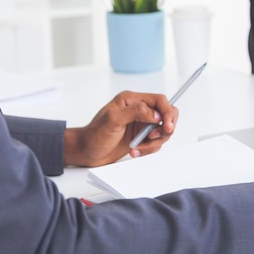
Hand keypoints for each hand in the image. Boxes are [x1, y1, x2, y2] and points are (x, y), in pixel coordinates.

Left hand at [63, 91, 178, 166]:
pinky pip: (155, 142)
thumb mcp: (113, 120)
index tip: (168, 126)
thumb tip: (155, 113)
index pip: (159, 101)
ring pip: (162, 131)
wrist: (86, 152)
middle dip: (163, 129)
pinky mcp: (141, 137)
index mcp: (132, 100)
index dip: (167, 112)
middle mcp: (139, 110)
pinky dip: (148, 149)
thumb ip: (136, 112)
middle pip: (166, 115)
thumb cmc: (94, 135)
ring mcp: (141, 124)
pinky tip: (135, 151)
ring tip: (138, 147)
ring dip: (153, 143)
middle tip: (152, 137)